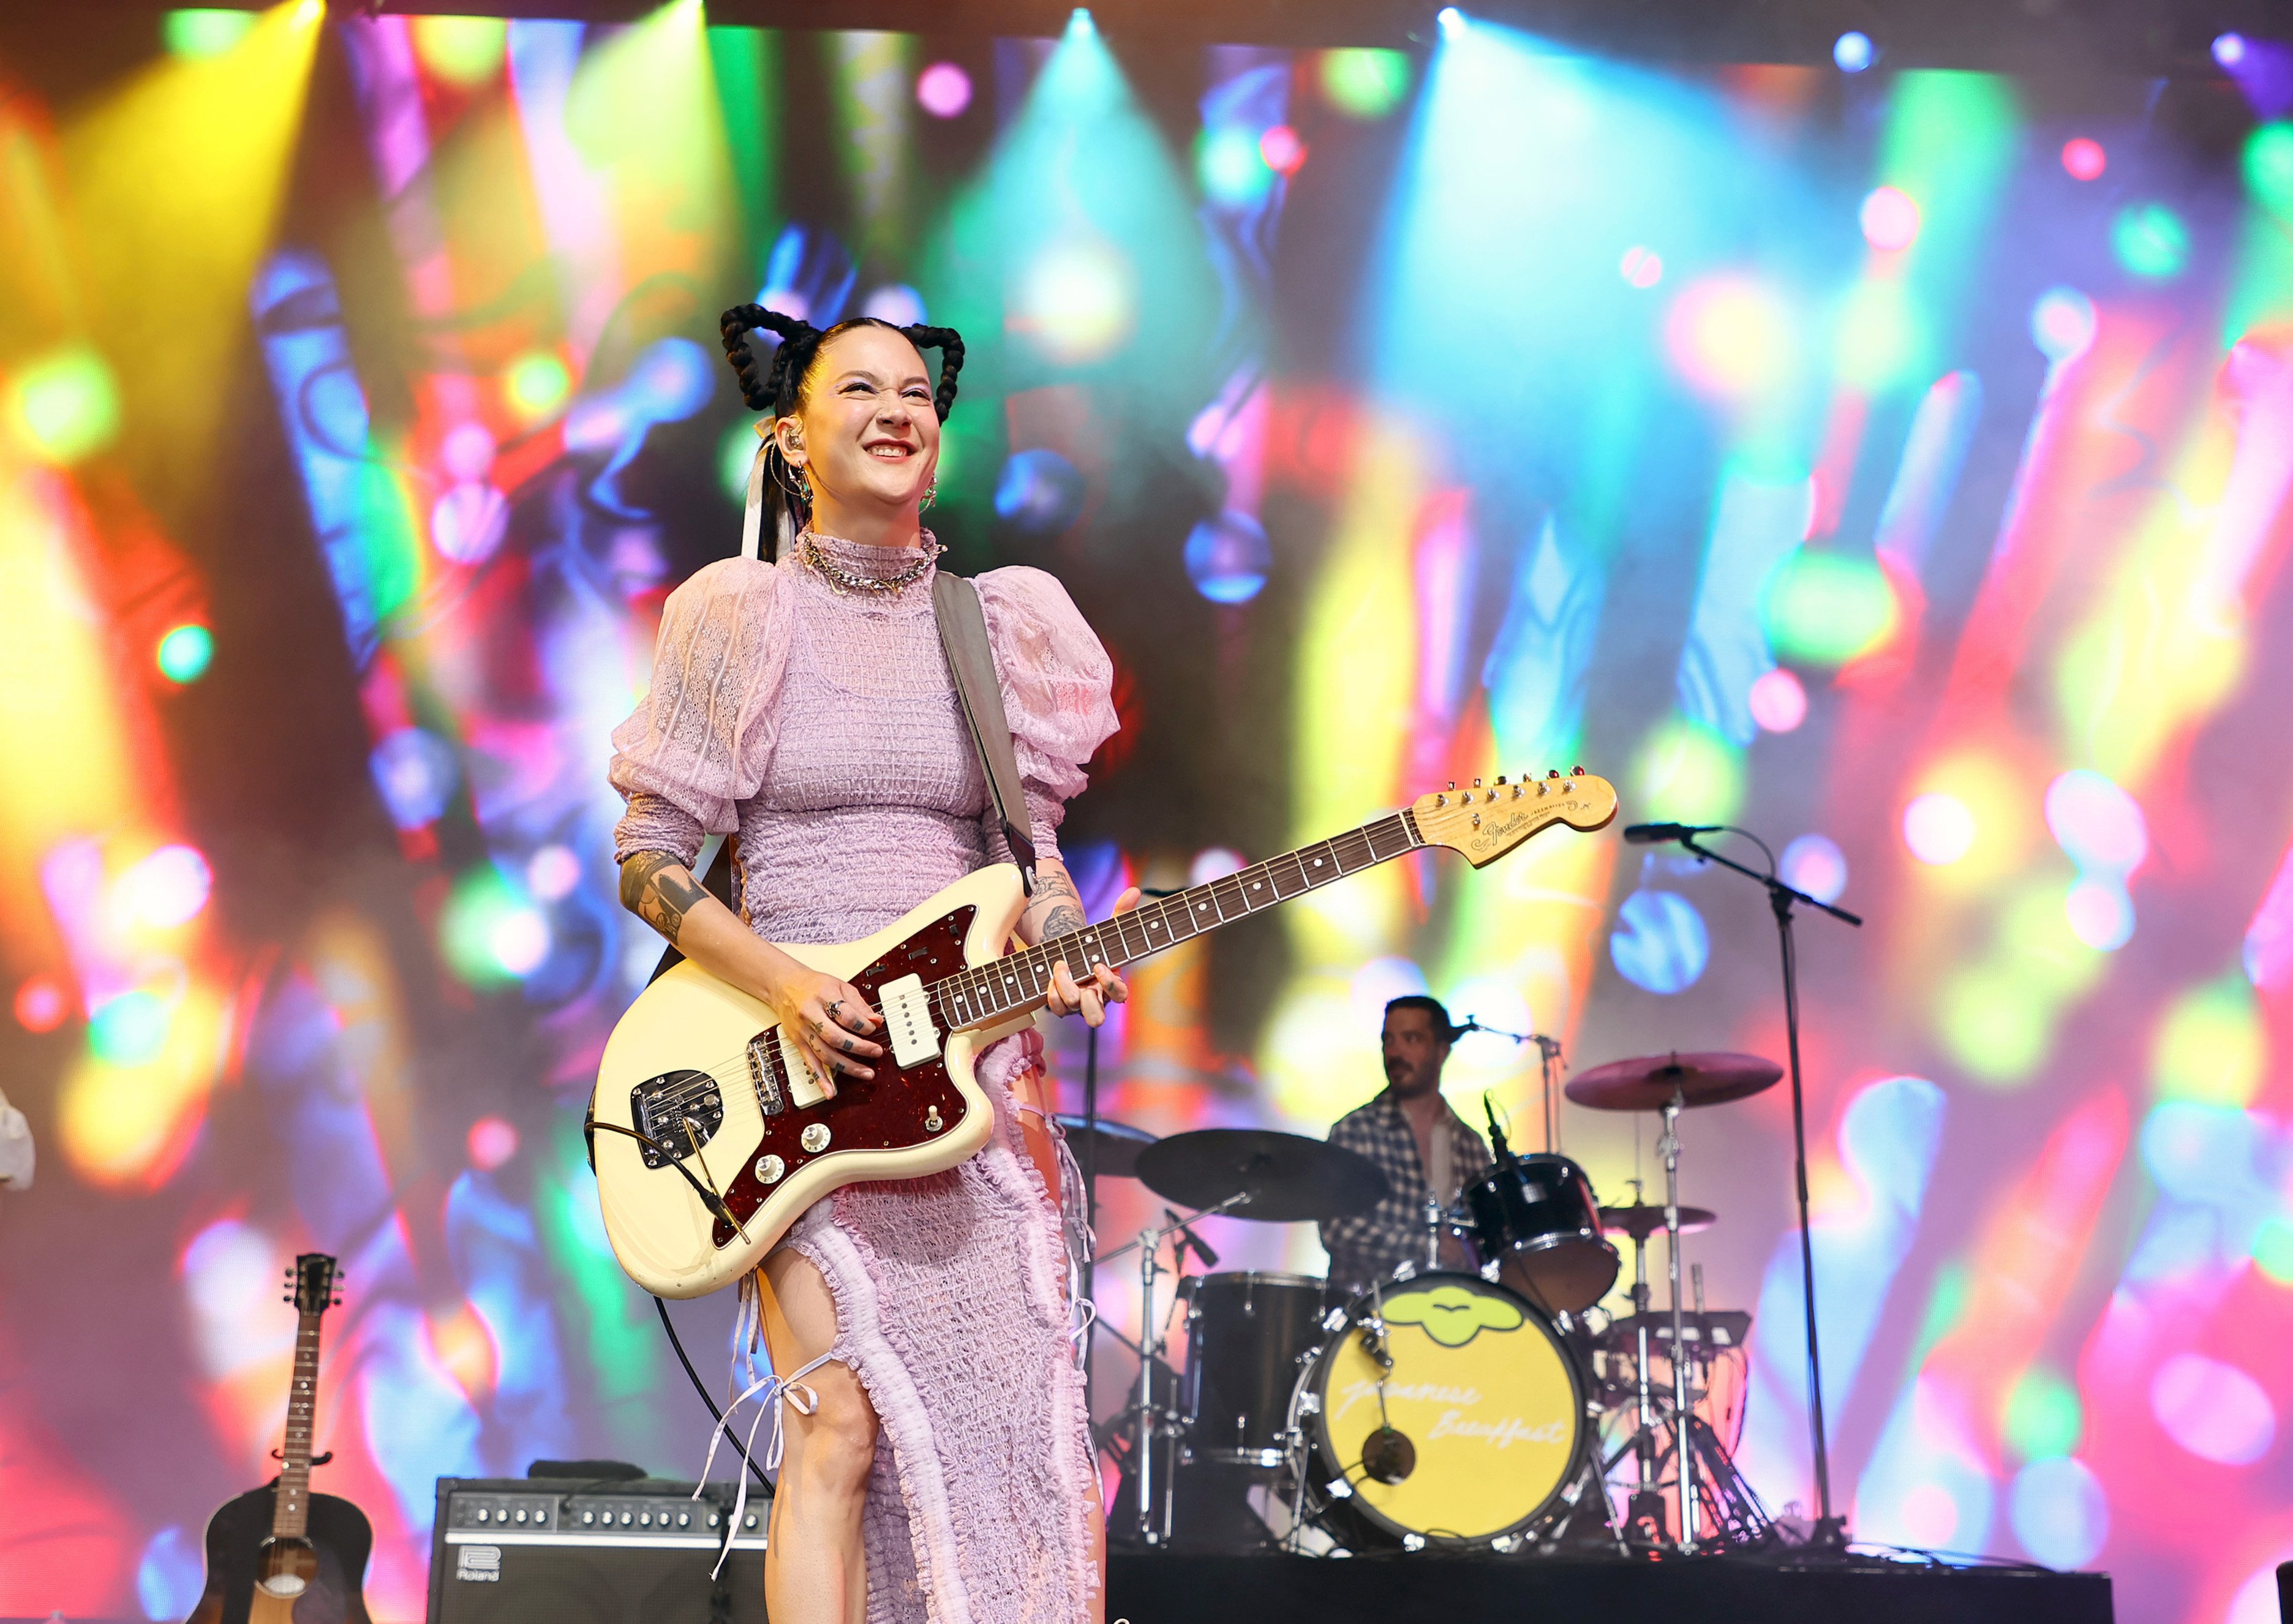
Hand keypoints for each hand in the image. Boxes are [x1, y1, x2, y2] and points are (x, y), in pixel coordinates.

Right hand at [758, 964, 881, 1095]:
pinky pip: (810, 1064)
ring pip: (825, 1054)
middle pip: (835, 1037)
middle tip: (876, 1052)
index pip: (846, 1015)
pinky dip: (821, 1080)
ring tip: (866, 1073)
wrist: (784, 986)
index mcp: (823, 997)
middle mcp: (810, 1015)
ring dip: (847, 1067)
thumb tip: (876, 1020)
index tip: (873, 1029)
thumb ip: (859, 1004)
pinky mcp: (798, 1043)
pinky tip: (830, 1092)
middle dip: (859, 1048)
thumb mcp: (840, 986)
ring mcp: (803, 1031)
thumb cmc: (814, 985)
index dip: (863, 1025)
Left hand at [1046, 887, 1137, 1027]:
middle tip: (1081, 980)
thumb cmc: (1094, 947)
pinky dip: (1051, 991)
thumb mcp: (1108, 931)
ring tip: (1060, 966)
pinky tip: (1051, 974)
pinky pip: (1054, 1007)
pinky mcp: (1060, 1005)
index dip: (1111, 984)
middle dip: (1086, 1001)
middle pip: (1096, 1019)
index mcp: (1113, 985)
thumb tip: (1134, 891)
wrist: (1073, 956)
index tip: (1099, 965)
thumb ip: (1121, 913)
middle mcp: (1096, 1000)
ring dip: (1063, 987)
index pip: (1121, 995)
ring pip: (1071, 1009)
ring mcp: (1077, 1006)